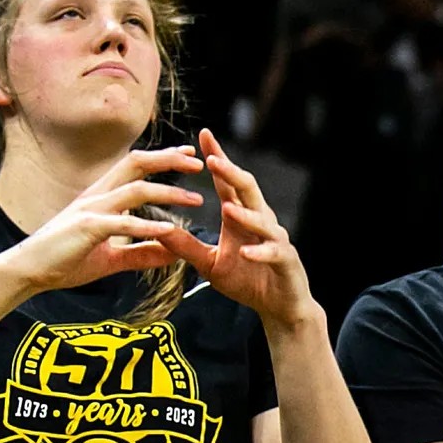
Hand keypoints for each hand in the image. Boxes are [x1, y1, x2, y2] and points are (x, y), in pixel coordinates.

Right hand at [0, 145, 205, 293]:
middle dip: (169, 160)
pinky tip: (170, 230)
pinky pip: (122, 223)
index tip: (190, 157)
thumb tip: (173, 254)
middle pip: (137, 164)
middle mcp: (97, 195)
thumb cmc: (65, 261)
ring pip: (135, 190)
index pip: (135, 166)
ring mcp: (91, 209)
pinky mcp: (86, 228)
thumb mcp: (111, 258)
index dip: (163, 158)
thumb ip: (141, 253)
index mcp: (101, 196)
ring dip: (168, 192)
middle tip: (199, 164)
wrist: (27, 271)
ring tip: (195, 200)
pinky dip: (148, 225)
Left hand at [154, 130, 315, 327]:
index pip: (227, 182)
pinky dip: (259, 252)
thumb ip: (186, 246)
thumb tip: (157, 229)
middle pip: (247, 190)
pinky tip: (245, 252)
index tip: (202, 136)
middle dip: (232, 173)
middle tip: (212, 159)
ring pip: (263, 220)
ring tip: (227, 207)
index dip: (218, 158)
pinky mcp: (286, 261)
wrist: (280, 306)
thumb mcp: (209, 263)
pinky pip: (273, 253)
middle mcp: (260, 221)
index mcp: (241, 216)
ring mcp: (275, 239)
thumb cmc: (247, 280)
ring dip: (245, 213)